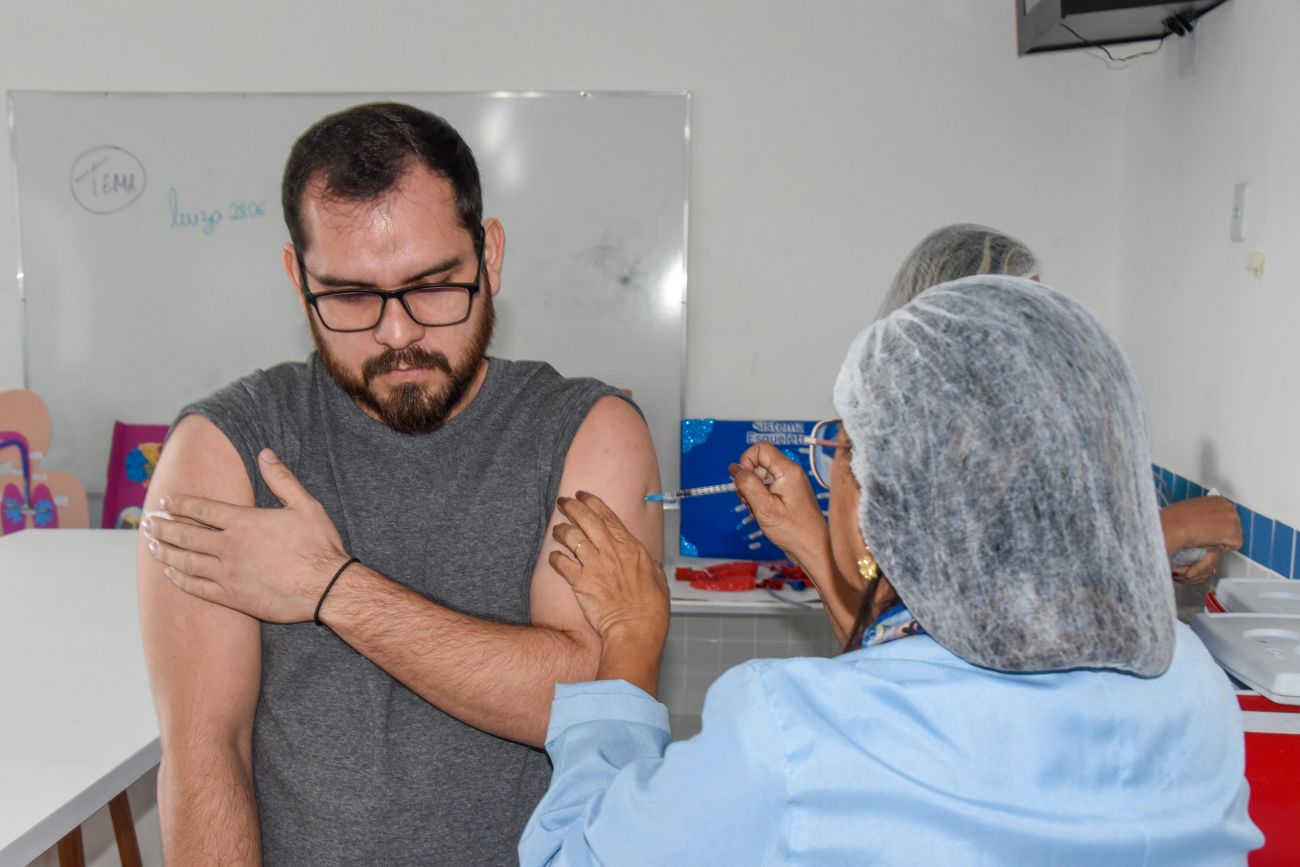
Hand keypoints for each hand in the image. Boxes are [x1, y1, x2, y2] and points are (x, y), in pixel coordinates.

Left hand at [141, 449, 349, 622]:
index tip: (164, 502)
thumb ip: (282, 479)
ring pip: (186, 561)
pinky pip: (197, 587)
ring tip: (151, 546)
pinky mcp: (232, 597)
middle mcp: (228, 547)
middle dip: (162, 527)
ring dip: (165, 552)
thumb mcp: (305, 505)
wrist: (325, 587)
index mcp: (243, 522)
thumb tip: (265, 454)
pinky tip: (171, 574)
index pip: (201, 509)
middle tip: (147, 524)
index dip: (180, 504)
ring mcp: (227, 573)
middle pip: (185, 534)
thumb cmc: (318, 546)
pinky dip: (180, 579)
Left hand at [548, 492, 668, 648]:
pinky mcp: (580, 581)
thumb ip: (648, 564)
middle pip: (586, 519)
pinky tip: (554, 557)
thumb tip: (646, 561)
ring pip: (571, 537)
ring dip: (561, 530)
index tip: (582, 495)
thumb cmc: (650, 609)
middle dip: (571, 506)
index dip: (592, 502)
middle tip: (563, 501)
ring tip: (557, 530)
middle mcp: (611, 551)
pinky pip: (561, 562)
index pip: (608, 516)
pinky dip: (555, 558)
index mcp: (631, 547)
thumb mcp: (658, 578)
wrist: (635, 629)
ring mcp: (594, 565)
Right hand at [729, 441, 829, 568]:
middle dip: (748, 481)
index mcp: (788, 471)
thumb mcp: (764, 507)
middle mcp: (790, 473)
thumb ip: (748, 484)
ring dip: (752, 493)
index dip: (746, 461)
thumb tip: (733, 468)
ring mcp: (789, 484)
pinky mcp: (787, 494)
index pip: (760, 448)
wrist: (813, 549)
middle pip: (758, 463)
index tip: (744, 482)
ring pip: (760, 477)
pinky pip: (766, 488)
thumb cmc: (794, 531)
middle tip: (751, 502)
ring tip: (759, 511)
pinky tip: (764, 514)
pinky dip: (759, 499)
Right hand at [1161, 496, 1240, 583]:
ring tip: (1205, 539)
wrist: (1176, 525)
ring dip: (1222, 541)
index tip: (1208, 529)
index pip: (1226, 516)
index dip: (1216, 525)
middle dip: (1221, 533)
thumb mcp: (1191, 508)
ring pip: (1233, 536)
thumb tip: (1204, 520)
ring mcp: (1234, 521)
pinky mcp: (1234, 535)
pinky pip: (1233, 547)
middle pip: (1232, 526)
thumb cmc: (1176, 518)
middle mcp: (1229, 507)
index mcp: (1218, 499)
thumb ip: (1203, 512)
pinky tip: (1209, 543)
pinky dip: (1222, 548)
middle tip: (1206, 536)